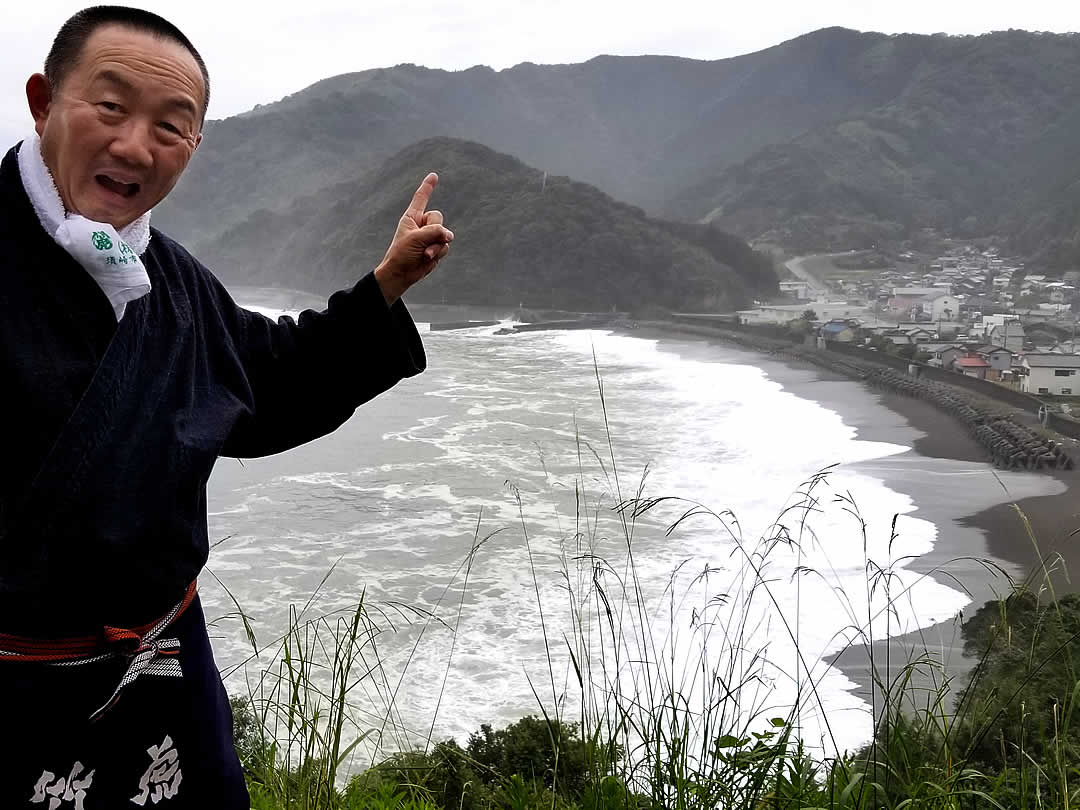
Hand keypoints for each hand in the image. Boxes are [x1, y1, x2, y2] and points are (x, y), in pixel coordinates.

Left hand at [374, 172, 453, 304]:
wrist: (401, 274)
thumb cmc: (402, 254)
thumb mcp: (415, 238)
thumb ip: (434, 232)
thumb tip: (449, 235)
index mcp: (412, 218)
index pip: (421, 198)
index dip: (427, 187)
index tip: (434, 176)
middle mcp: (422, 225)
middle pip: (438, 218)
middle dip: (435, 230)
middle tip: (424, 243)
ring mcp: (430, 237)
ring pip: (444, 234)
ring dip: (436, 246)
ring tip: (425, 254)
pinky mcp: (436, 248)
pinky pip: (445, 246)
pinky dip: (439, 252)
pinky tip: (428, 258)